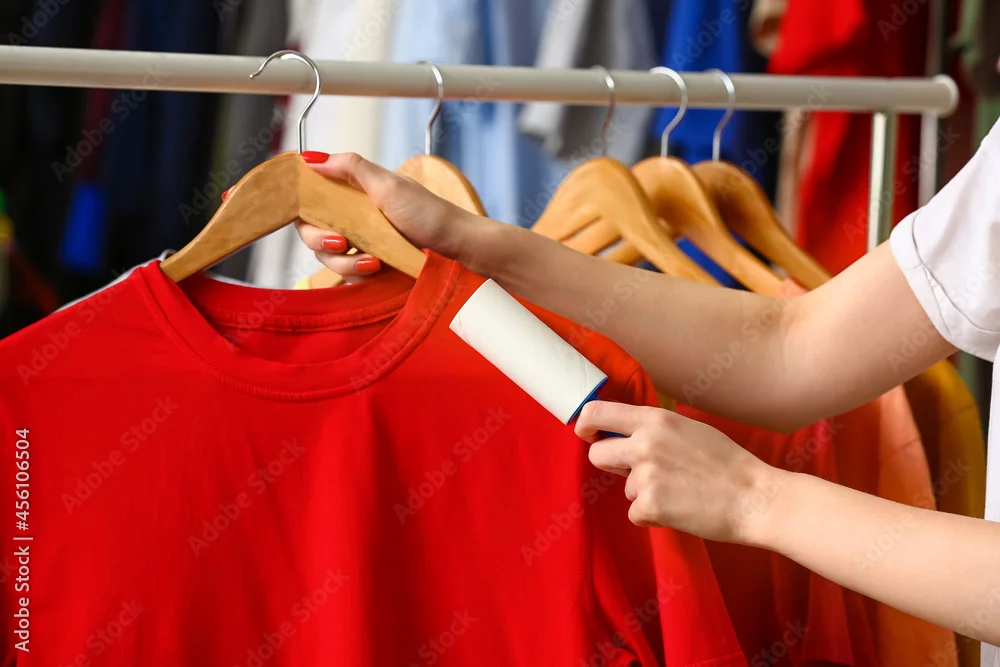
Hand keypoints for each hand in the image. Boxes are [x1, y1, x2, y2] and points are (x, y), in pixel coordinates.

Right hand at [294, 152, 486, 281]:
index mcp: (353, 194)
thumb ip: (351, 168)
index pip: (310, 200)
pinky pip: (347, 277)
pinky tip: (376, 270)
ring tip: (371, 262)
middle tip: (341, 242)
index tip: (306, 214)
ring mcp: (360, 245)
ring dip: (344, 262)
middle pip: (310, 231)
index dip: (301, 208)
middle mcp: (352, 219)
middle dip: (320, 239)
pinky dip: (356, 275)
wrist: (458, 247)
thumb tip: (311, 157)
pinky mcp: (369, 269)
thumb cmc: (430, 214)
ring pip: (327, 257)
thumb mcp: (389, 185)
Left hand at [575, 401, 784, 543]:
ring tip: (679, 491)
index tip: (586, 434)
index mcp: (654, 420)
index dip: (585, 424)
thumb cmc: (727, 464)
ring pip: (623, 487)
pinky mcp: (650, 505)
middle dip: (612, 466)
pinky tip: (681, 509)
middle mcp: (645, 443)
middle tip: (640, 473)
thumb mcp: (689, 429)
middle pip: (598, 454)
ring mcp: (645, 475)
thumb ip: (655, 429)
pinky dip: (654, 516)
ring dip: (644, 493)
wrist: (755, 497)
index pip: (597, 412)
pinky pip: (635, 513)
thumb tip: (626, 433)